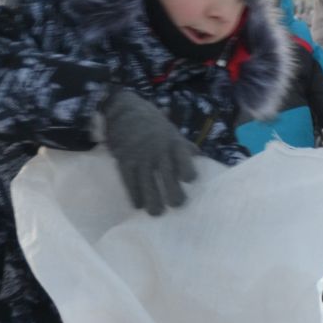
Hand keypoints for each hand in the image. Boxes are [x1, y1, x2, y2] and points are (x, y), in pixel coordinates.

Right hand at [98, 88, 199, 215]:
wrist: (123, 109)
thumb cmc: (152, 123)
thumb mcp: (171, 130)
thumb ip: (184, 145)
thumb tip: (199, 155)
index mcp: (173, 143)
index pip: (184, 159)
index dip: (187, 171)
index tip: (189, 181)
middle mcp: (158, 150)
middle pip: (167, 175)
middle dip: (173, 193)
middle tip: (177, 205)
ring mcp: (140, 156)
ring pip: (147, 182)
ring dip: (152, 200)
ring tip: (156, 213)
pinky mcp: (124, 160)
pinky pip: (129, 181)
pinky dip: (134, 194)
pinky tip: (138, 205)